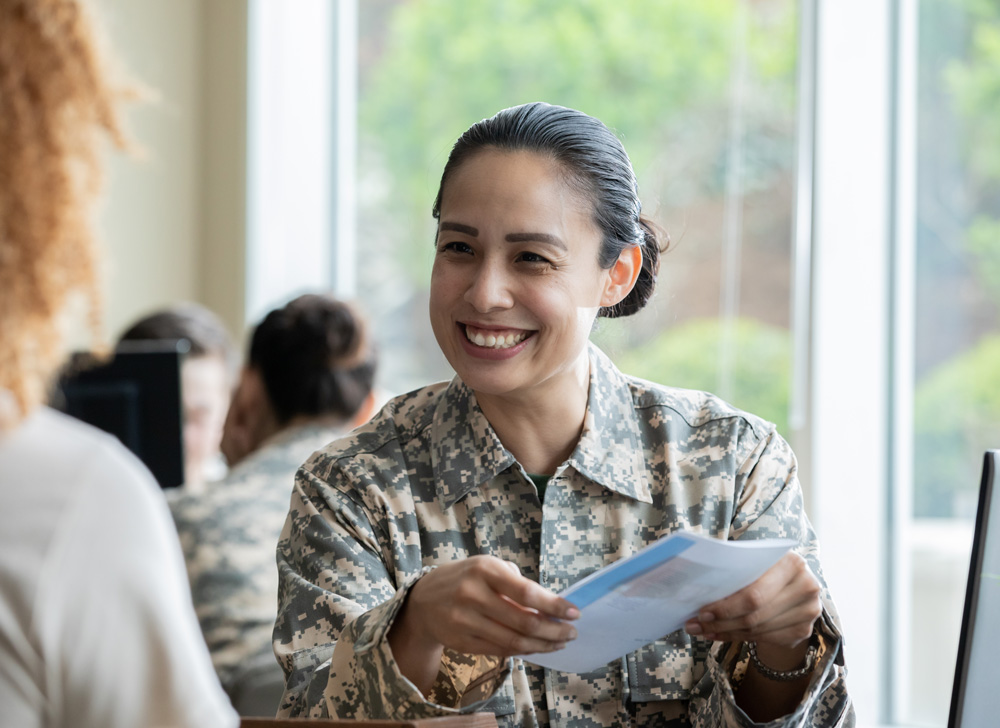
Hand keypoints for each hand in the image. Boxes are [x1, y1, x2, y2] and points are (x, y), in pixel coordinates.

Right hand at [392, 555, 579, 658]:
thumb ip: (516, 583)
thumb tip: (550, 606)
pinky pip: (501, 650)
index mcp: (484, 570)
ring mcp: (465, 621)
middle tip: (571, 632)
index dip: (553, 605)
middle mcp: (473, 595)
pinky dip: (524, 651)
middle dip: (554, 630)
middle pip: (523, 622)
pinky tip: (538, 647)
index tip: (574, 612)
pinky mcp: (462, 642)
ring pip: (514, 641)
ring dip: (543, 644)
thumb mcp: (487, 567)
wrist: (422, 601)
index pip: (526, 592)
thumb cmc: (465, 579)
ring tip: (559, 642)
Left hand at [684, 551, 820, 650]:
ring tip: (703, 630)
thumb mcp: (754, 561)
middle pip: (755, 615)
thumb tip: (697, 589)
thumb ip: (736, 570)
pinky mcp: (804, 630)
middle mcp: (807, 586)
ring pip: (758, 629)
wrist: (791, 583)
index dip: (726, 607)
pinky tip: (722, 634)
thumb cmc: (765, 568)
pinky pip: (766, 638)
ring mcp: (809, 610)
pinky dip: (740, 638)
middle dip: (721, 622)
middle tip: (695, 626)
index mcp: (792, 562)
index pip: (755, 594)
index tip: (701, 612)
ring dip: (726, 632)